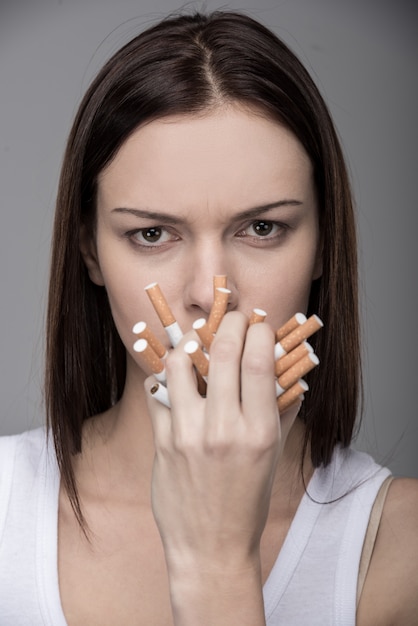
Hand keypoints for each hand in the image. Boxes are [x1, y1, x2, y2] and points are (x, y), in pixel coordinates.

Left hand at [145, 311, 299, 622]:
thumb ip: (280, 409)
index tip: (258, 325)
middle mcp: (224, 429)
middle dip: (229, 324)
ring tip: (197, 344)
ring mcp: (188, 434)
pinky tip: (174, 379)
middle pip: (223, 352)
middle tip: (231, 321)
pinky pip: (156, 392)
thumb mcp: (273, 456)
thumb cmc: (248, 501)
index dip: (258, 331)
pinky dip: (164, 377)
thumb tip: (287, 369)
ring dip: (190, 344)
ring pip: (179, 364)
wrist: (211, 548)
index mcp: (259, 431)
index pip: (259, 360)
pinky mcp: (162, 442)